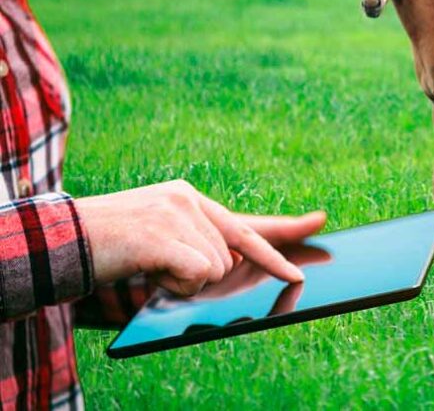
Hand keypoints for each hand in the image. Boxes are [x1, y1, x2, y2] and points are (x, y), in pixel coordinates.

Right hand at [75, 180, 326, 296]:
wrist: (63, 242)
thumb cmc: (110, 250)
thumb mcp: (160, 242)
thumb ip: (199, 247)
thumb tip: (233, 264)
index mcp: (189, 199)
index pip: (247, 222)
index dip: (285, 232)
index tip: (321, 223)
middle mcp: (188, 200)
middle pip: (231, 258)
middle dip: (199, 276)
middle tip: (157, 264)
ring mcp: (177, 214)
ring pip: (216, 270)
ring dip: (182, 282)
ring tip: (146, 265)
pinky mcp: (165, 234)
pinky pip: (199, 274)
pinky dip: (176, 284)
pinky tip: (147, 269)